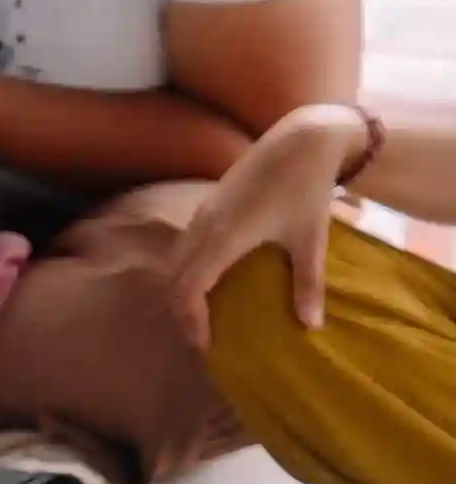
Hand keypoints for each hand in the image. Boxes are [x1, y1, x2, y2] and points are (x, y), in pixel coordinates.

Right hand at [166, 103, 363, 347]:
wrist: (303, 138)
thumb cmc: (309, 187)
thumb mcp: (310, 238)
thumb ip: (307, 284)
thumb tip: (312, 326)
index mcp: (224, 239)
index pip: (188, 290)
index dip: (191, 322)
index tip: (207, 344)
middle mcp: (204, 228)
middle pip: (172, 281)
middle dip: (182, 312)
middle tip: (202, 335)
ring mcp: (202, 215)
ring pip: (175, 263)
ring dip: (182, 290)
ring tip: (203, 310)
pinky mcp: (208, 206)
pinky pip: (184, 246)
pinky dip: (188, 270)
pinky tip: (211, 278)